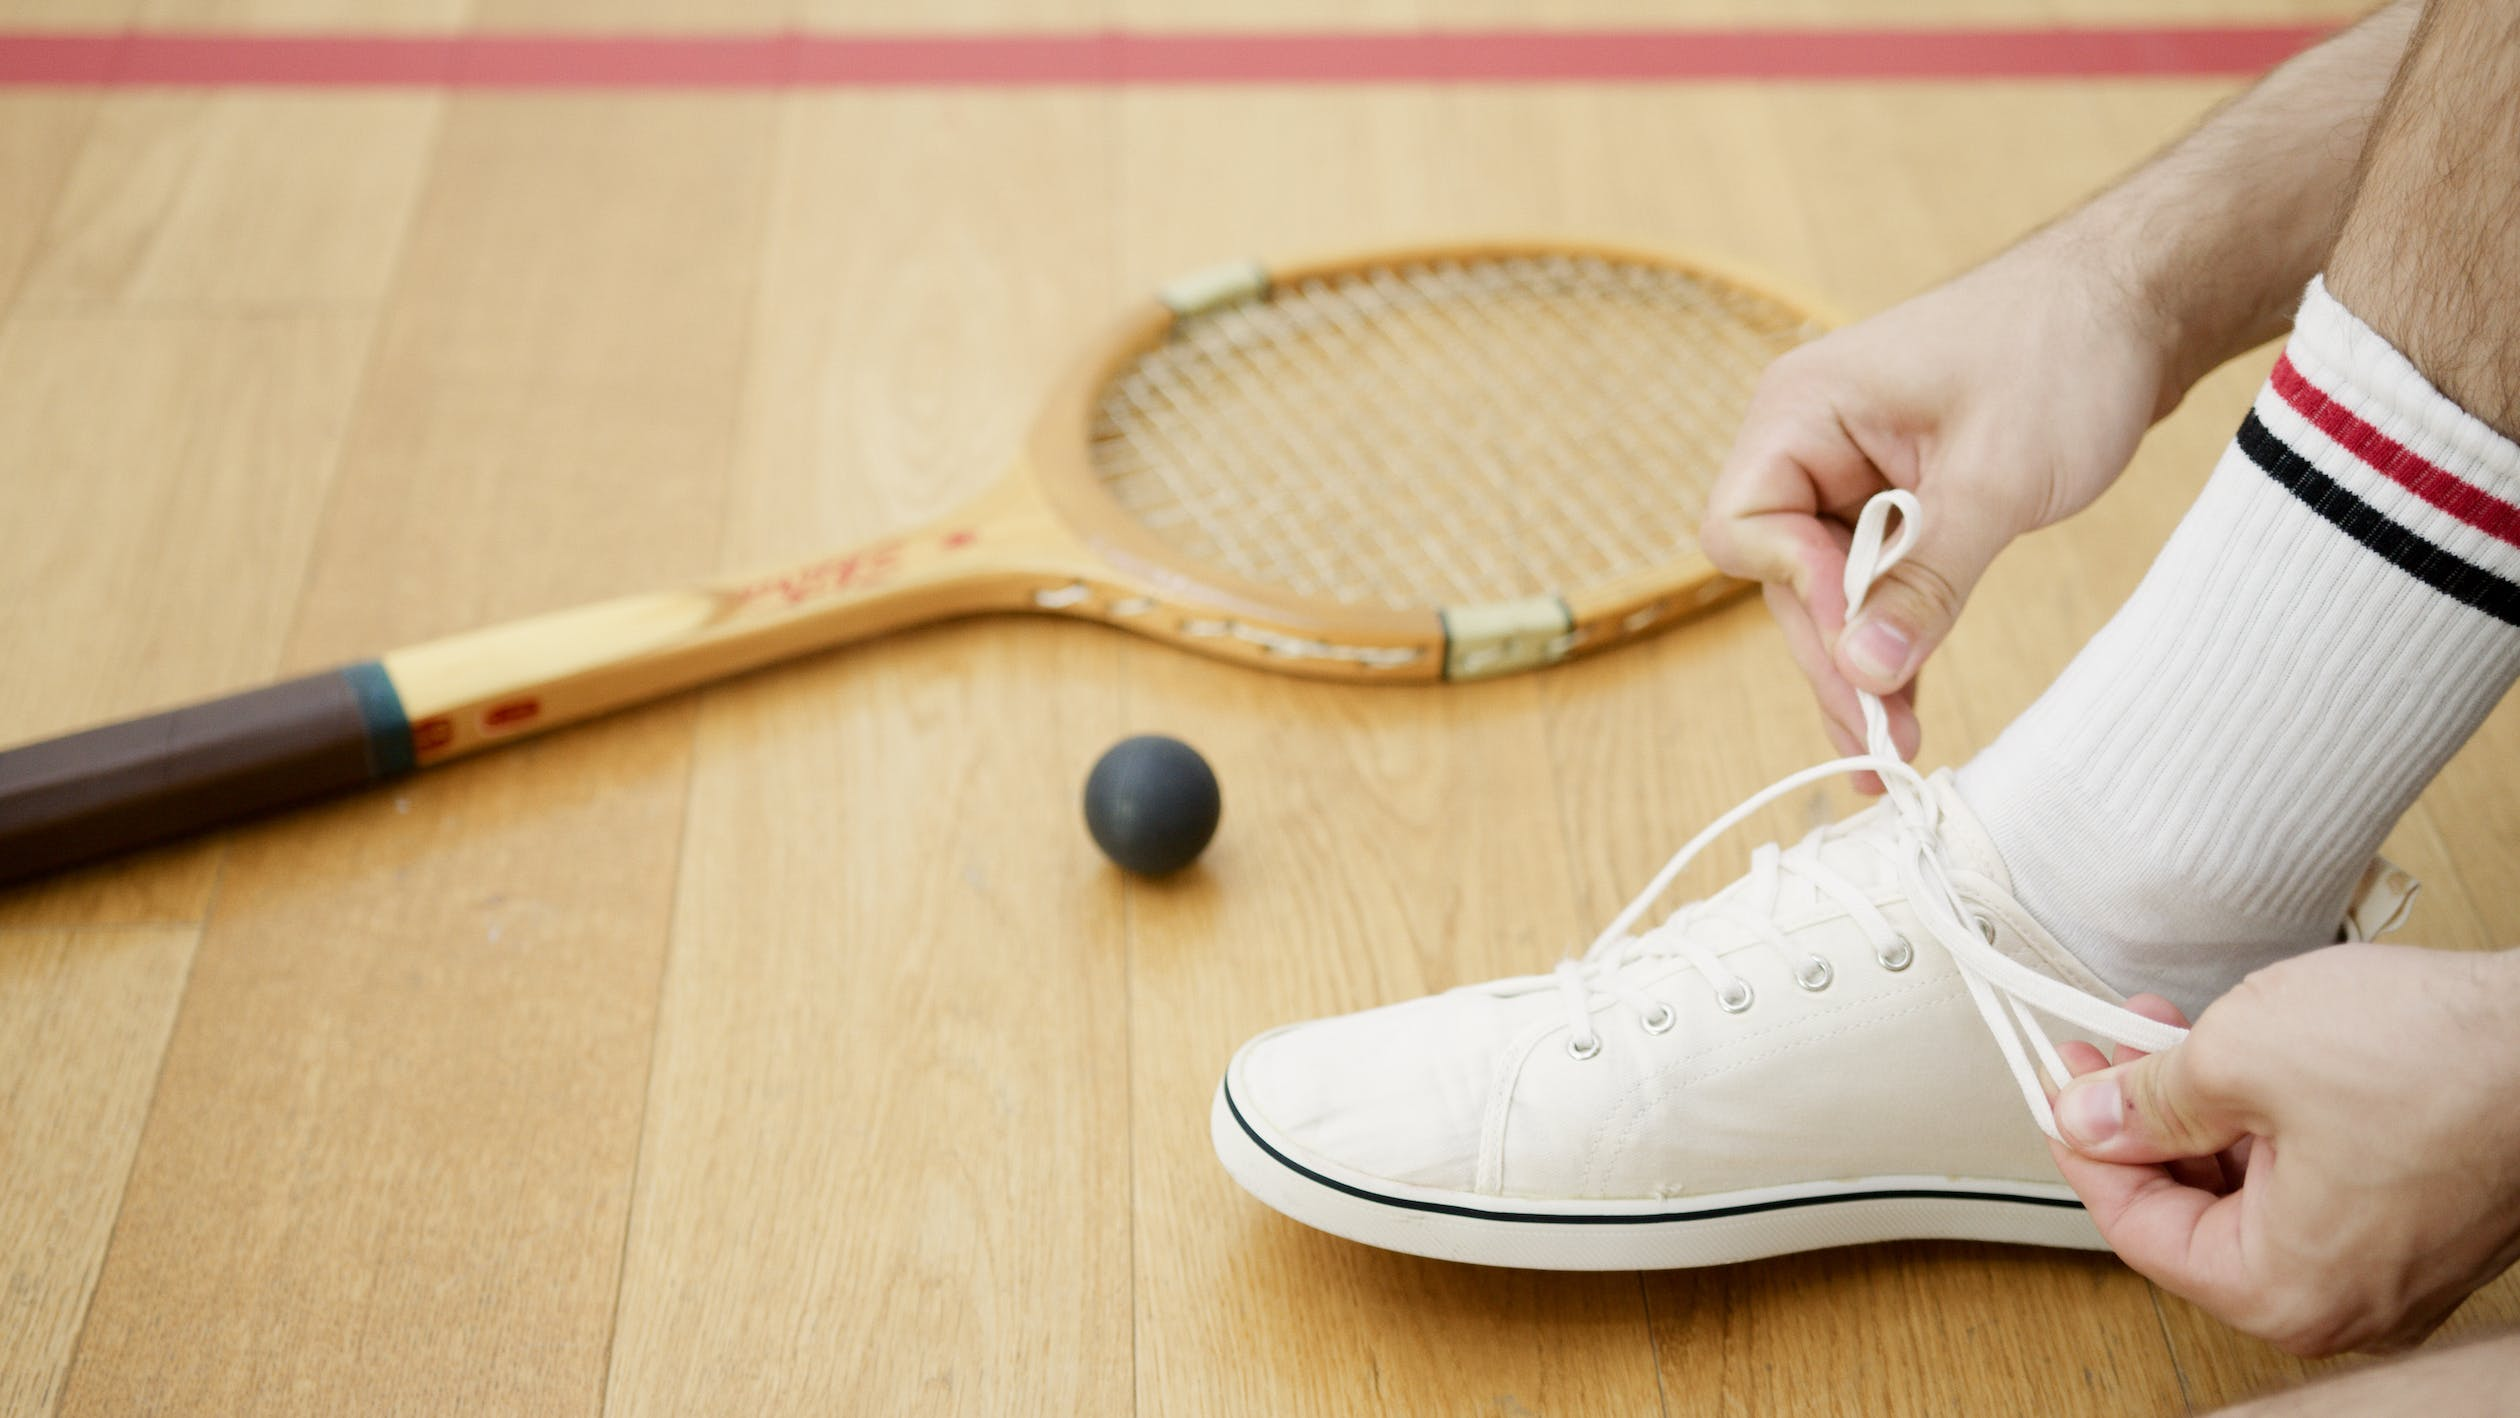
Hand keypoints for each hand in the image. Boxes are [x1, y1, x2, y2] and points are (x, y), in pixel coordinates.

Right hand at [1701, 236, 2173, 784]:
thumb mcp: (1995, 477)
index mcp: (1801, 410)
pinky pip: (1873, 582)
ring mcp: (1849, 471)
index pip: (1747, 528)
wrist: (2140, 301)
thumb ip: (1926, 578)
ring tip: (1895, 748)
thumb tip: (1864, 675)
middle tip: (1882, 741)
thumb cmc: (2063, 352)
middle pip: (1785, 576)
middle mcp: (1808, 441)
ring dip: (1862, 663)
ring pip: (1829, 591)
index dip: (1801, 592)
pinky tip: (1904, 702)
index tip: (1867, 645)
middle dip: (1835, 655)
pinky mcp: (1895, 498)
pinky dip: (1892, 638)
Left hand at [2047, 945, 2519, 1356]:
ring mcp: (2387, 1262)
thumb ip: (2146, 1100)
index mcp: (2284, 1290)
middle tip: (2106, 1047)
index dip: (2085, 1149)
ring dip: (2201, 1110)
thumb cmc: (2439, 1060)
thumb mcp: (2239, 1057)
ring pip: (2252, 1189)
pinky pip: (2312, 1177)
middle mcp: (2341, 1299)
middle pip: (2192, 1213)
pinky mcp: (2420, 1216)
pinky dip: (2267, 1118)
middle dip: (2144, 1120)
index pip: (2137, 1231)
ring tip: (2172, 1032)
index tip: (2059, 1089)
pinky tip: (2244, 1054)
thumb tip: (2091, 1117)